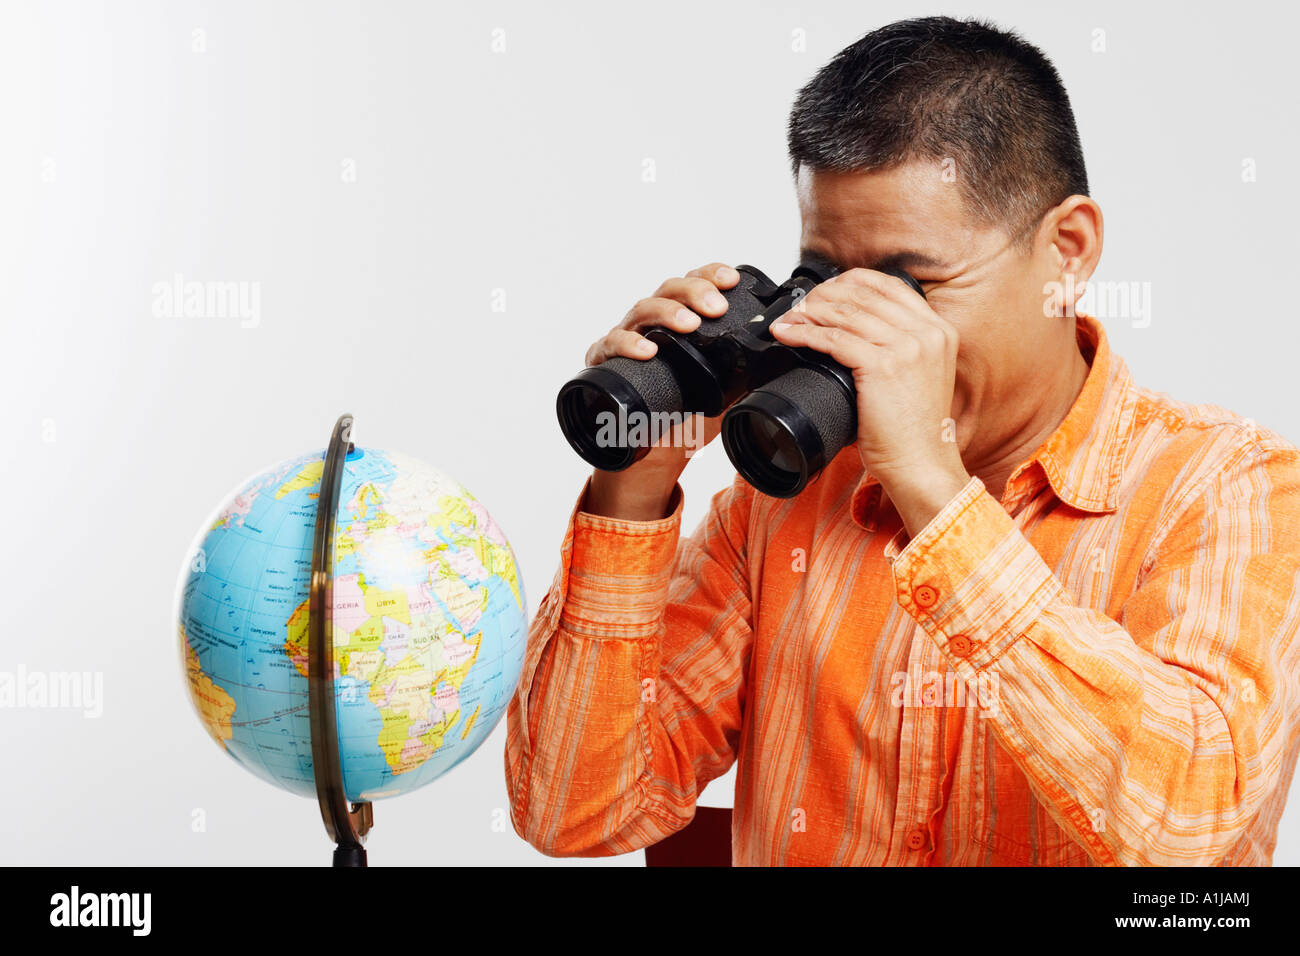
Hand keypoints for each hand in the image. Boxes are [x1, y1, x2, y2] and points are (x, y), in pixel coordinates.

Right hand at [583, 263, 737, 520]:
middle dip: (694, 292)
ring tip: (689, 324)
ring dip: (667, 314)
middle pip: (669, 290)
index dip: (711, 274)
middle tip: (716, 306)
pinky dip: (627, 344)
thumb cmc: (689, 409)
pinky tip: (647, 349)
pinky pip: (610, 346)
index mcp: (682, 318)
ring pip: (642, 310)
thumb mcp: (727, 387)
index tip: (731, 279)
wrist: (654, 449)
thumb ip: (751, 369)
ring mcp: (628, 338)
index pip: (695, 283)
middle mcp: (653, 322)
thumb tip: (790, 356)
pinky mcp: (605, 362)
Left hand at [769, 268, 969, 535]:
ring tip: (787, 319)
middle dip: (823, 295)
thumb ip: (900, 348)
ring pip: (845, 313)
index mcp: (938, 330)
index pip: (888, 285)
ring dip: (808, 311)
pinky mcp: (882, 365)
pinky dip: (804, 333)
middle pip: (863, 294)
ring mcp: (907, 347)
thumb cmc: (913, 431)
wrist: (921, 464)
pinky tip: (787, 334)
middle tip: (799, 306)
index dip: (849, 282)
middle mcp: (926, 332)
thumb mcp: (919, 376)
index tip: (825, 290)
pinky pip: (833, 339)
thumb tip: (855, 332)